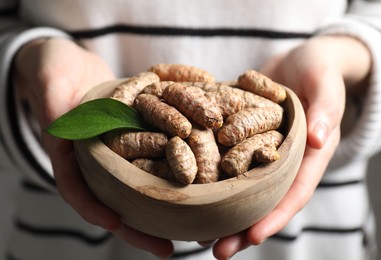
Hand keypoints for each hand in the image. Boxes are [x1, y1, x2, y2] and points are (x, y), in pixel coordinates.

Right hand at [13, 38, 173, 257]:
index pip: (77, 188)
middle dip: (140, 225)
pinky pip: (156, 156)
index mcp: (71, 155)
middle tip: (167, 249)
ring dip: (164, 207)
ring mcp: (119, 151)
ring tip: (192, 230)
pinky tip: (198, 182)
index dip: (94, 208)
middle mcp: (97, 160)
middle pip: (116, 198)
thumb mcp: (49, 82)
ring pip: (140, 184)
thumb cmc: (54, 69)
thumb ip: (53, 104)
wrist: (74, 63)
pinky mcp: (137, 137)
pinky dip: (174, 170)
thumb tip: (58, 124)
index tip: (115, 224)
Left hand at [212, 35, 370, 258]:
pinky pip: (225, 159)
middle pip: (262, 200)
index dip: (275, 217)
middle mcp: (281, 161)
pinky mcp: (241, 138)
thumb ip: (325, 110)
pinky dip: (210, 175)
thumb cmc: (319, 70)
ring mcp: (259, 151)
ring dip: (221, 210)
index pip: (293, 193)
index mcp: (307, 157)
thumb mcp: (326, 85)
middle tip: (218, 250)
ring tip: (197, 233)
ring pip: (240, 187)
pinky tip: (189, 189)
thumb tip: (320, 139)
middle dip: (241, 227)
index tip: (253, 237)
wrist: (298, 59)